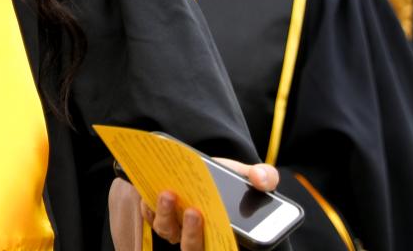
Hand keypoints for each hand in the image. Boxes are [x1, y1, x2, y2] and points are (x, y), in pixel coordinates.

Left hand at [129, 159, 277, 249]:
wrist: (205, 171)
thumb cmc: (229, 180)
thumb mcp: (248, 175)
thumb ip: (264, 176)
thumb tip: (263, 179)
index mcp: (223, 233)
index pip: (220, 248)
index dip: (215, 244)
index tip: (215, 229)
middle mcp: (199, 236)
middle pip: (193, 247)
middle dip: (193, 233)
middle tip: (194, 212)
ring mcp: (178, 228)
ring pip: (169, 232)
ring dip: (167, 216)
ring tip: (169, 194)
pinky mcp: (161, 214)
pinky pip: (151, 216)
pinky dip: (149, 206)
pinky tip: (148, 192)